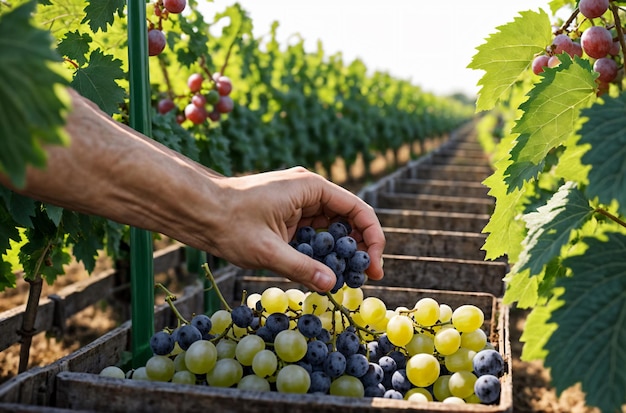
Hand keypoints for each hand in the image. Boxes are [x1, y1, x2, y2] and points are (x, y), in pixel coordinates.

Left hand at [210, 167, 385, 291]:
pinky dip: (322, 252)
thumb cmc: (229, 224)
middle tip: (366, 278)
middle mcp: (309, 191)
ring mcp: (298, 202)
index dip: (372, 238)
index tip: (375, 266)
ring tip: (347, 278)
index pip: (357, 209)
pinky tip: (323, 272)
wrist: (197, 211)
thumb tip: (332, 285)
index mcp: (310, 187)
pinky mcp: (288, 215)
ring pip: (332, 228)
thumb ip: (301, 267)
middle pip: (347, 219)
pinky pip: (314, 233)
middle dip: (359, 248)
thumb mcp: (267, 251)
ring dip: (341, 252)